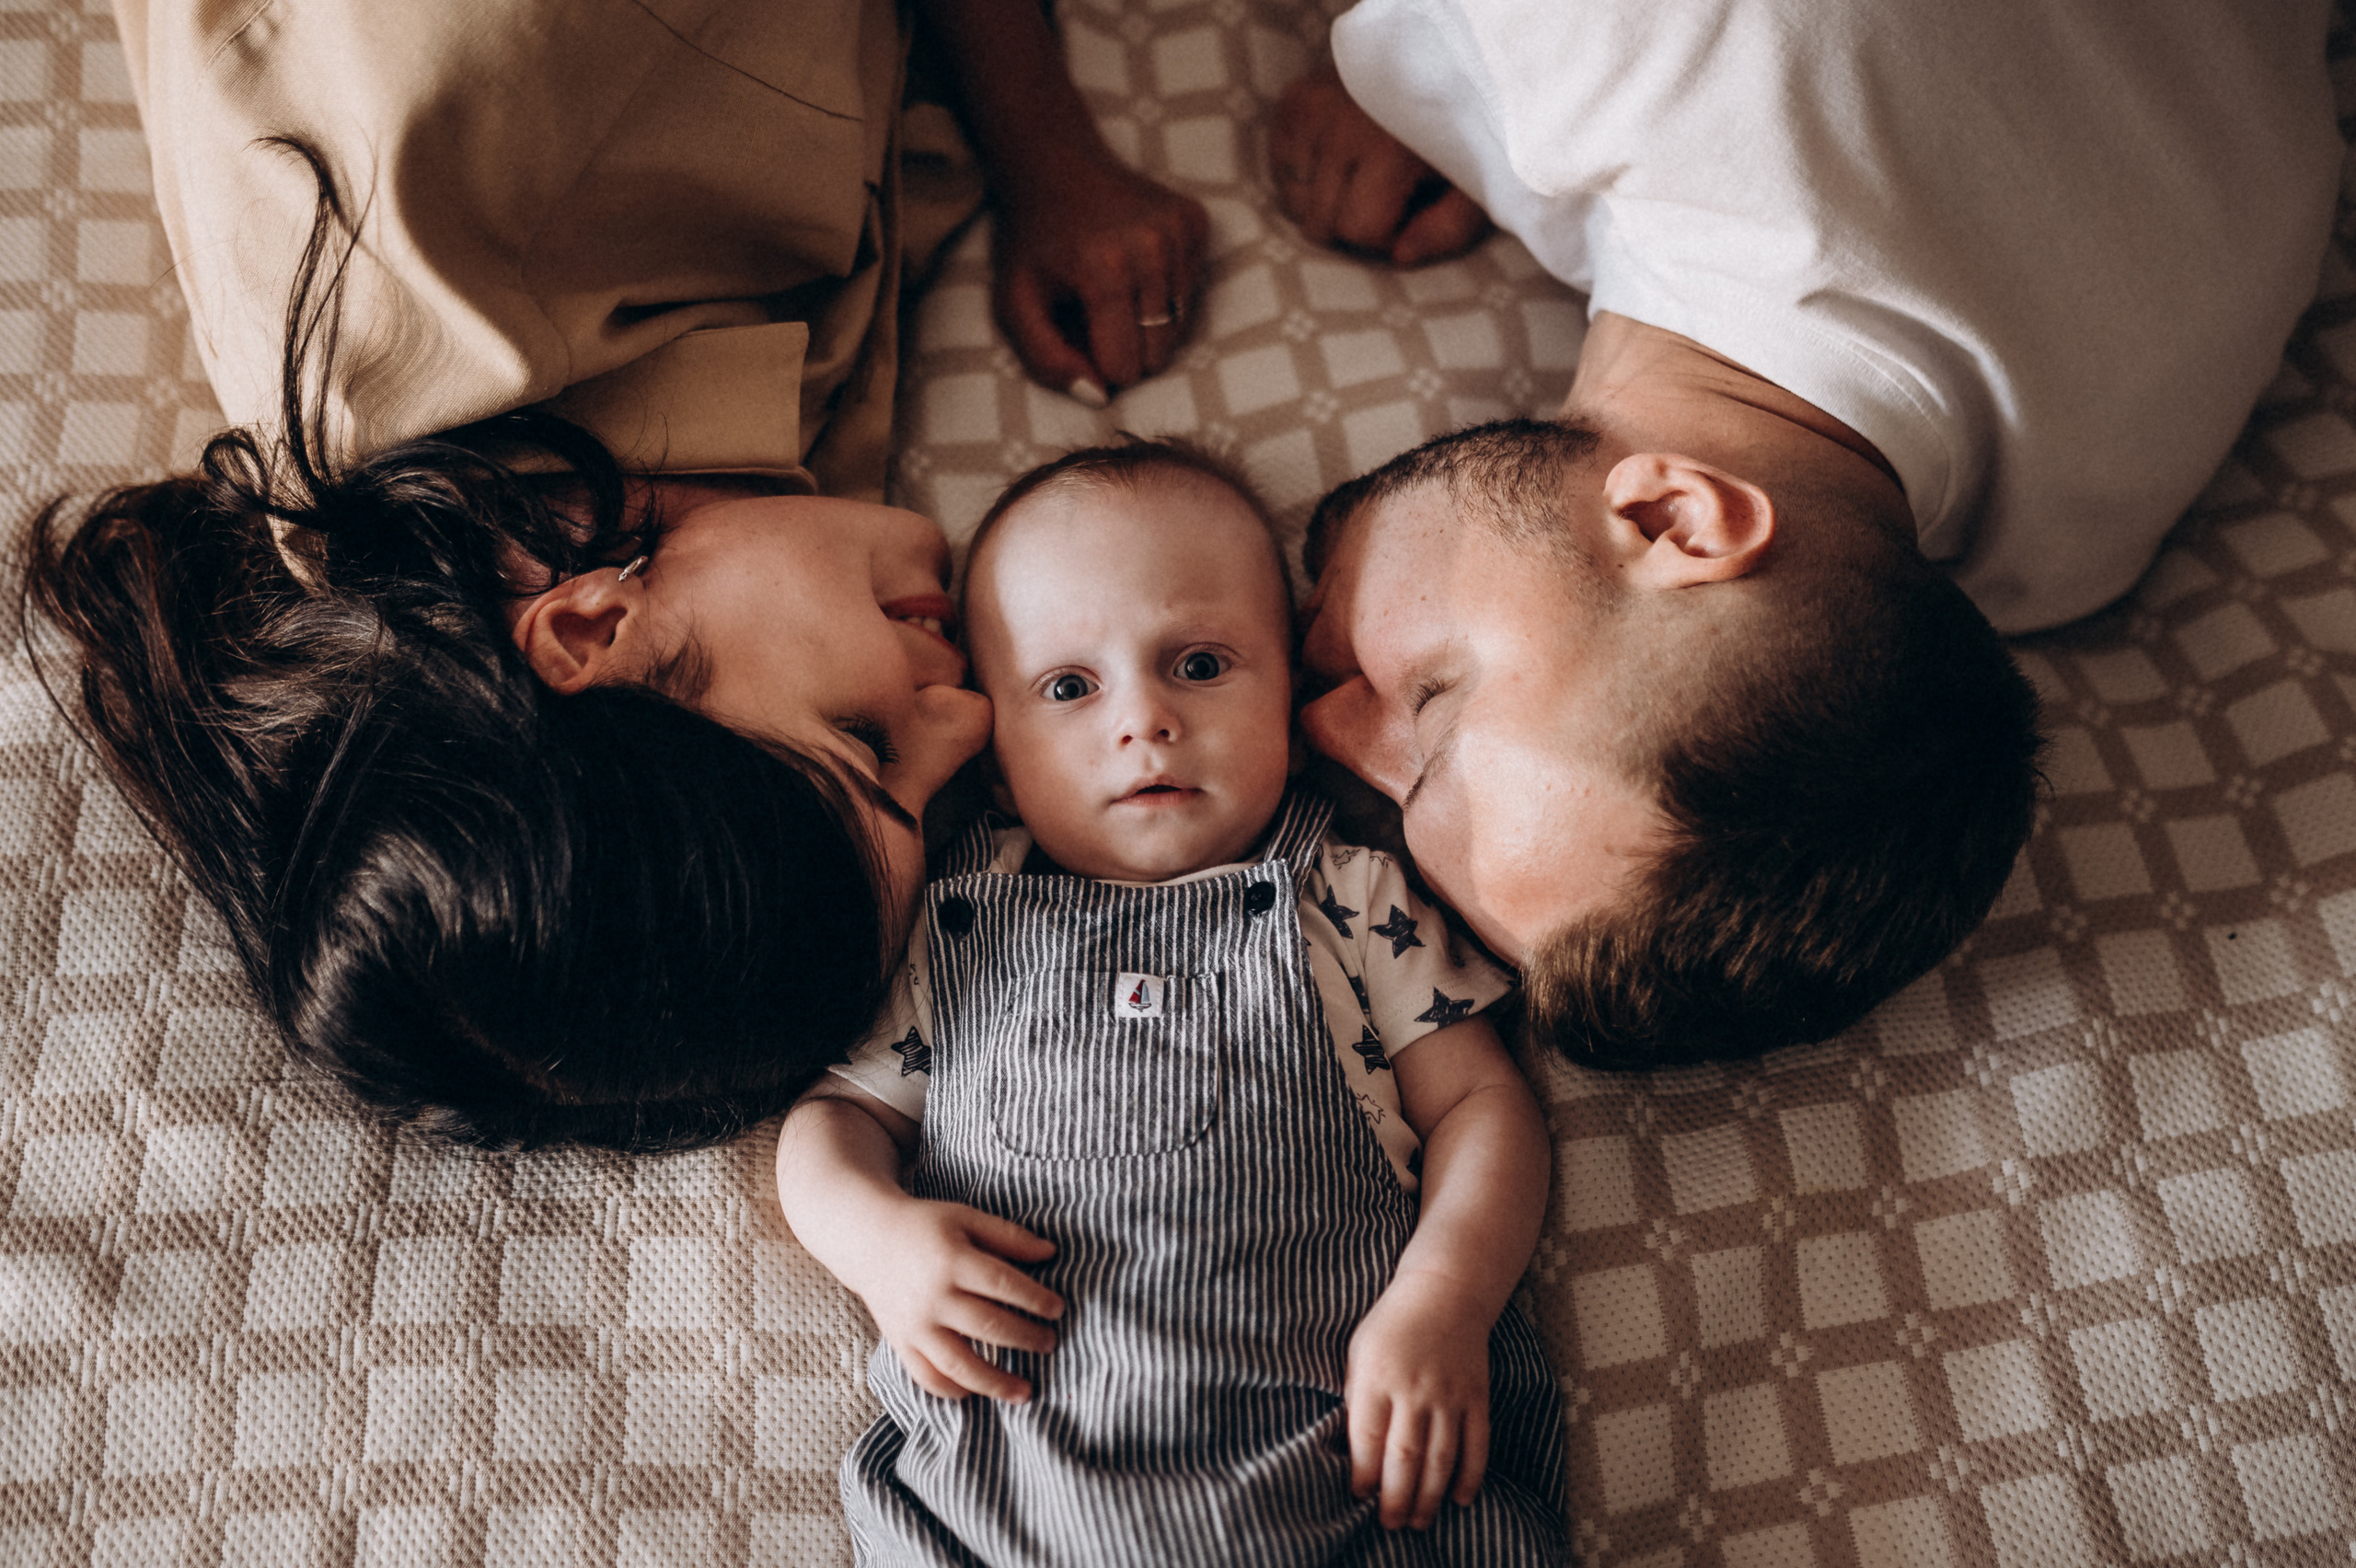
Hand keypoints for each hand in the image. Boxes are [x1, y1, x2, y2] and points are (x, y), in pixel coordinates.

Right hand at [854, 1200, 1063, 1402]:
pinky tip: (977, 1393)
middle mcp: (933, 1297)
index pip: (1002, 1284)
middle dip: (1025, 1338)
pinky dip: (952, 1391)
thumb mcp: (966, 1218)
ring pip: (959, 1364)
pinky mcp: (901, 1343)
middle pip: (988, 1325)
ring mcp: (915, 1326)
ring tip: (1026, 1391)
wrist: (868, 1240)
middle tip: (1050, 1343)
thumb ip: (1008, 1236)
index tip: (1058, 1310)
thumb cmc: (925, 1227)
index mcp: (952, 1260)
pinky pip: (927, 1377)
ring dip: (995, 1381)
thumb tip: (1051, 1251)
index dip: (1035, 1299)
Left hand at [993, 154, 1210, 403]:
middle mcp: (1151, 248)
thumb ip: (1047, 361)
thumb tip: (1099, 397)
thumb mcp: (1015, 306)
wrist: (1054, 164)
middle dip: (1126, 346)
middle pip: (1157, 352)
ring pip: (1179, 328)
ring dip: (1146, 322)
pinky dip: (1165, 292)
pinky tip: (1136, 265)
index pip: (1124, 367)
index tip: (1078, 334)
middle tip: (1095, 311)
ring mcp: (1179, 231)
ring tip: (1114, 288)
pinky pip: (1192, 293)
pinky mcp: (1196, 221)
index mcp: (1104, 271)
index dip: (1098, 362)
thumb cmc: (1032, 243)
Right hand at [1269, 62, 1491, 266]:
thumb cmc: (1457, 134)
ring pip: (1295, 203)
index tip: (1409, 210)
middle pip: (1321, 223)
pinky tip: (1339, 154)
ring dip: (1326, 202)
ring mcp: (1311, 109)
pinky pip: (1281, 172)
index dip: (1385, 234)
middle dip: (1353, 223)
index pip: (1360, 228)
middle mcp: (1342, 123)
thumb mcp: (1475, 184)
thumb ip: (1448, 230)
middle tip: (1385, 195)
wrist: (1437, 62)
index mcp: (1391, 145)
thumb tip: (1399, 257)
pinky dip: (1306, 176)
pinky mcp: (1293, 102)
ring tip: (1362, 171)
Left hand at [1344, 1272, 1491, 1529]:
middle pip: (1404, 1457)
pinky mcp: (1477, 1396)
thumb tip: (1354, 1450)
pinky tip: (1461, 1499)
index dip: (1363, 1474)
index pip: (1368, 1438)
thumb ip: (1356, 1398)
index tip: (1358, 1496)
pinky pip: (1477, 1444)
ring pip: (1441, 1458)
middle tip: (1389, 1524)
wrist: (1446, 1291)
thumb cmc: (1392, 1325)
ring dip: (1429, 1496)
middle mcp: (1414, 1389)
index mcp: (1377, 1377)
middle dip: (1395, 1498)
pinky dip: (1471, 1475)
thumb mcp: (1359, 1352)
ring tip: (1418, 1521)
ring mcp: (1449, 1394)